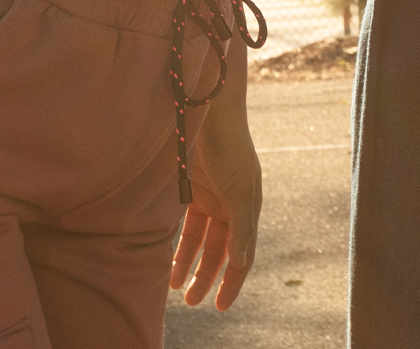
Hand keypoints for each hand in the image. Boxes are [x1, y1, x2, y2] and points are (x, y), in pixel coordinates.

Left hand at [172, 88, 261, 309]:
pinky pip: (186, 227)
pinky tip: (170, 263)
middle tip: (194, 301)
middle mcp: (231, 206)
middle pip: (220, 251)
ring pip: (201, 242)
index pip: (243, 253)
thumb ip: (242, 227)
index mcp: (249, 207)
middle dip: (208, 276)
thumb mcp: (240, 189)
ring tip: (178, 288)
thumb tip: (242, 262)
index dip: (233, 280)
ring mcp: (211, 198)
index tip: (219, 306)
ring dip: (190, 265)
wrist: (208, 112)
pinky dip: (179, 246)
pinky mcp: (190, 191)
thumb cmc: (229, 149)